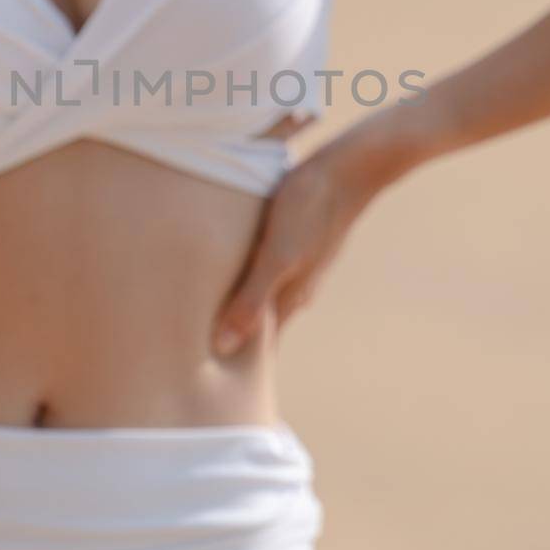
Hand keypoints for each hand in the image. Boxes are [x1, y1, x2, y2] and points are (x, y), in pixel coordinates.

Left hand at [212, 141, 376, 355]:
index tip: (213, 382)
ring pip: (263, 294)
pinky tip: (230, 267)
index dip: (239, 362)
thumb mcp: (278, 256)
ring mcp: (299, 262)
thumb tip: (223, 348)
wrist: (349, 167)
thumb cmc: (310, 209)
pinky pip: (265, 267)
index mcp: (292, 297)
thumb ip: (251, 300)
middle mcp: (296, 285)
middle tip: (200, 353)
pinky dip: (246, 277)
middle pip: (262, 322)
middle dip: (236, 337)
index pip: (263, 345)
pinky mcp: (295, 238)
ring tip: (208, 314)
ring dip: (241, 305)